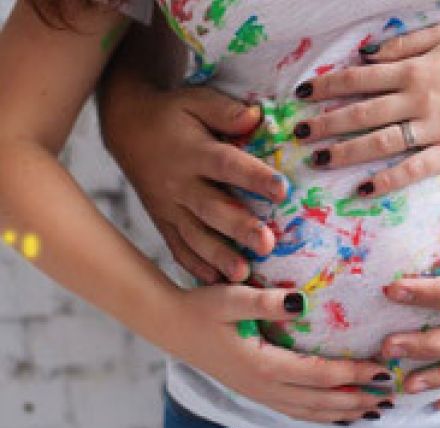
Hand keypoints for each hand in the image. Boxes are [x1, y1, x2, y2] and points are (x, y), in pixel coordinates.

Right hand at [102, 86, 286, 283]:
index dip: (254, 176)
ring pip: (195, 235)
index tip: (281, 188)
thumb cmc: (174, 114)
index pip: (227, 164)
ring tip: (243, 275)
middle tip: (267, 244)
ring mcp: (169, 206)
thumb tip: (256, 117)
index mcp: (193, 151)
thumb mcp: (196, 101)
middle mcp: (180, 183)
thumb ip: (225, 111)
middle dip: (239, 228)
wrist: (127, 127)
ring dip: (219, 256)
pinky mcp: (163, 221)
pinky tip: (215, 283)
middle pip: (212, 208)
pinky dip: (194, 266)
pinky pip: (177, 247)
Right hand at [161, 284, 394, 424]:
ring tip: (372, 409)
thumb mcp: (232, 298)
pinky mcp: (254, 391)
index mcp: (263, 365)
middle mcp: (264, 386)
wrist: (170, 326)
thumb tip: (302, 301)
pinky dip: (319, 414)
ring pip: (308, 412)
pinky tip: (334, 412)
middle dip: (357, 399)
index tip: (383, 371)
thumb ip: (266, 301)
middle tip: (390, 396)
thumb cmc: (202, 308)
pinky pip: (294, 410)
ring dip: (342, 412)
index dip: (354, 374)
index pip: (320, 375)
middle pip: (320, 402)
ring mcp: (258, 393)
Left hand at [292, 24, 439, 196]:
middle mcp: (418, 99)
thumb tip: (366, 56)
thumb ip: (404, 43)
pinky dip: (387, 180)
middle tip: (297, 133)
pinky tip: (363, 189)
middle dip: (325, 122)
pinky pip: (414, 169)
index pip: (359, 79)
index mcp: (414, 69)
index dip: (327, 86)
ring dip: (346, 151)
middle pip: (361, 112)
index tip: (302, 94)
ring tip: (318, 159)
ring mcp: (435, 128)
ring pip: (381, 142)